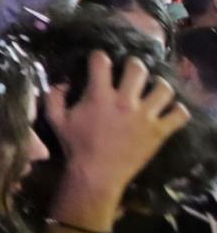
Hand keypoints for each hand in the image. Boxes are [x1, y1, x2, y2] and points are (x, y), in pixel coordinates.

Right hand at [47, 52, 189, 196]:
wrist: (96, 175)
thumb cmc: (75, 147)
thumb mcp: (55, 121)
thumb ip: (54, 98)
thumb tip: (62, 82)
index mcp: (99, 96)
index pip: (102, 62)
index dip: (100, 57)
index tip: (99, 60)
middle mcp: (124, 101)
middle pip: (138, 69)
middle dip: (134, 65)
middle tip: (132, 70)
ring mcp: (145, 116)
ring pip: (164, 89)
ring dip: (160, 85)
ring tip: (155, 88)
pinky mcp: (159, 131)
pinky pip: (179, 114)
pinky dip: (178, 110)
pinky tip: (170, 110)